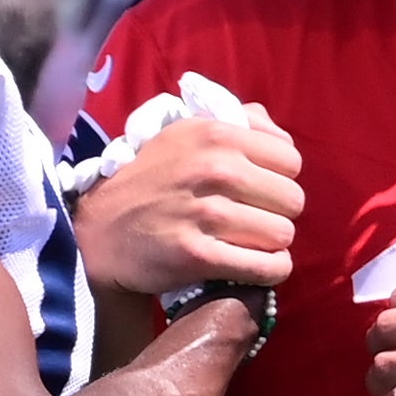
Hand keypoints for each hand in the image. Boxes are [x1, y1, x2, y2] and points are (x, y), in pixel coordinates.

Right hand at [73, 112, 303, 295]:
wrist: (103, 230)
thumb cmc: (153, 180)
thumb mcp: (187, 133)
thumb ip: (241, 124)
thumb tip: (284, 140)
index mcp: (215, 134)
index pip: (291, 160)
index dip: (280, 178)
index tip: (260, 190)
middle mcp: (213, 169)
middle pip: (293, 200)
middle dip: (279, 212)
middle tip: (255, 219)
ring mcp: (206, 214)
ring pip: (283, 234)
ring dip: (272, 244)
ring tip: (251, 242)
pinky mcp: (199, 256)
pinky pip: (266, 267)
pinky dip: (271, 270)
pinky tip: (259, 266)